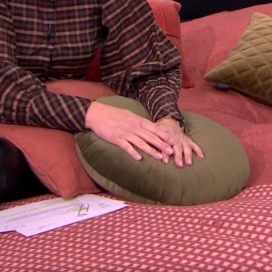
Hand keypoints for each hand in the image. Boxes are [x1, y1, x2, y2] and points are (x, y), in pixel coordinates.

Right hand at [84, 102, 200, 164]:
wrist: (96, 113)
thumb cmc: (113, 114)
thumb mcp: (129, 115)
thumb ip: (139, 122)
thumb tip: (149, 127)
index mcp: (137, 121)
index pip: (154, 129)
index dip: (164, 135)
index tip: (174, 141)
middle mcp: (133, 126)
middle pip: (150, 137)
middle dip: (162, 144)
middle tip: (171, 152)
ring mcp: (125, 132)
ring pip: (141, 142)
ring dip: (151, 150)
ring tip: (159, 157)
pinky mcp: (116, 138)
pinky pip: (126, 146)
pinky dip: (132, 152)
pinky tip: (139, 158)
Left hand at [155, 117, 204, 167]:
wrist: (169, 123)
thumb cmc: (160, 132)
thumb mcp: (156, 134)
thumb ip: (155, 143)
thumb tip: (154, 154)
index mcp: (166, 136)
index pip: (166, 145)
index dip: (165, 153)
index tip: (165, 161)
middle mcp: (175, 138)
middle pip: (177, 147)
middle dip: (178, 156)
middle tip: (179, 165)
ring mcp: (183, 139)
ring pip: (186, 147)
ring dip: (188, 154)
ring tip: (189, 163)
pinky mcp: (188, 140)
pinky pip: (194, 145)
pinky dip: (198, 150)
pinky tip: (202, 157)